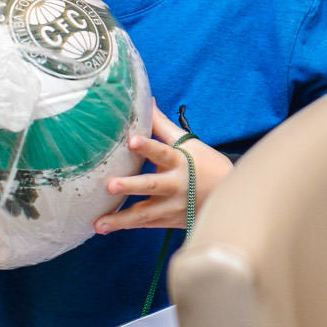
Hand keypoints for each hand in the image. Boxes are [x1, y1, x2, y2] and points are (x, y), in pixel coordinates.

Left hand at [94, 104, 233, 233]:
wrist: (227, 196)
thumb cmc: (203, 163)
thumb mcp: (187, 143)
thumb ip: (162, 125)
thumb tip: (146, 99)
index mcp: (180, 161)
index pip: (163, 151)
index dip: (148, 146)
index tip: (132, 140)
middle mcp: (177, 185)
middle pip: (152, 186)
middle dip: (131, 186)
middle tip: (109, 185)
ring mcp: (173, 207)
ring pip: (146, 214)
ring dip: (121, 219)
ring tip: (98, 223)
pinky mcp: (169, 221)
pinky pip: (145, 224)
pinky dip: (126, 225)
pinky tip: (104, 227)